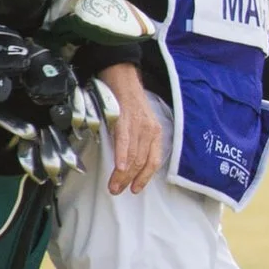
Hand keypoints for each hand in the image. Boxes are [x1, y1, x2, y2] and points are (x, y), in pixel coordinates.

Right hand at [100, 62, 163, 193]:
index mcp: (155, 133)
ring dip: (122, 174)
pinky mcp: (125, 119)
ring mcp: (138, 125)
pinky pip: (124, 142)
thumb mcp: (140, 122)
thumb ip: (137, 140)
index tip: (136, 189)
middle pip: (142, 162)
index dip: (145, 177)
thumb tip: (129, 162)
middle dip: (129, 180)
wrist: (122, 77)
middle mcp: (150, 130)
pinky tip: (118, 167)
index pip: (154, 160)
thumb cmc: (128, 102)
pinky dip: (122, 156)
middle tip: (117, 191)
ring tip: (113, 186)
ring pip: (133, 155)